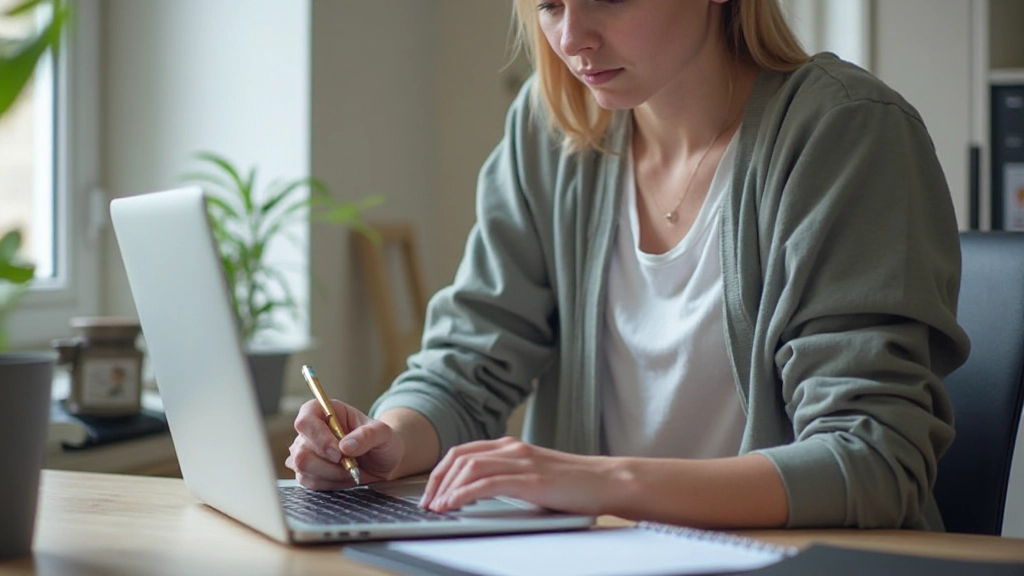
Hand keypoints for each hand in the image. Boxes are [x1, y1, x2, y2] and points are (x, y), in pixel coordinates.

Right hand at [286, 399, 404, 489]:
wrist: (381, 462)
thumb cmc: (380, 442)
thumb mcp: (383, 434)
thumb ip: (368, 435)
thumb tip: (345, 445)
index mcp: (325, 411)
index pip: (305, 421)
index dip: (319, 438)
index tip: (339, 452)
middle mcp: (310, 431)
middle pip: (300, 450)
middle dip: (329, 463)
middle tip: (350, 463)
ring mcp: (305, 452)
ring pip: (303, 469)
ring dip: (332, 474)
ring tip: (350, 469)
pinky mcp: (305, 472)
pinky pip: (309, 482)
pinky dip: (330, 483)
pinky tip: (344, 476)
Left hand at [419, 437, 618, 514]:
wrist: (606, 482)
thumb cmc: (573, 485)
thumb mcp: (533, 477)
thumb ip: (508, 479)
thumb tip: (477, 495)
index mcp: (511, 447)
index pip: (463, 452)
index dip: (441, 472)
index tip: (430, 492)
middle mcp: (512, 448)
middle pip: (459, 457)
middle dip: (436, 480)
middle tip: (426, 503)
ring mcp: (521, 461)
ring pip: (468, 467)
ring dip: (446, 488)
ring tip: (436, 508)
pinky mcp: (529, 479)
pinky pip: (485, 483)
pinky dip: (463, 494)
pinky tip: (453, 506)